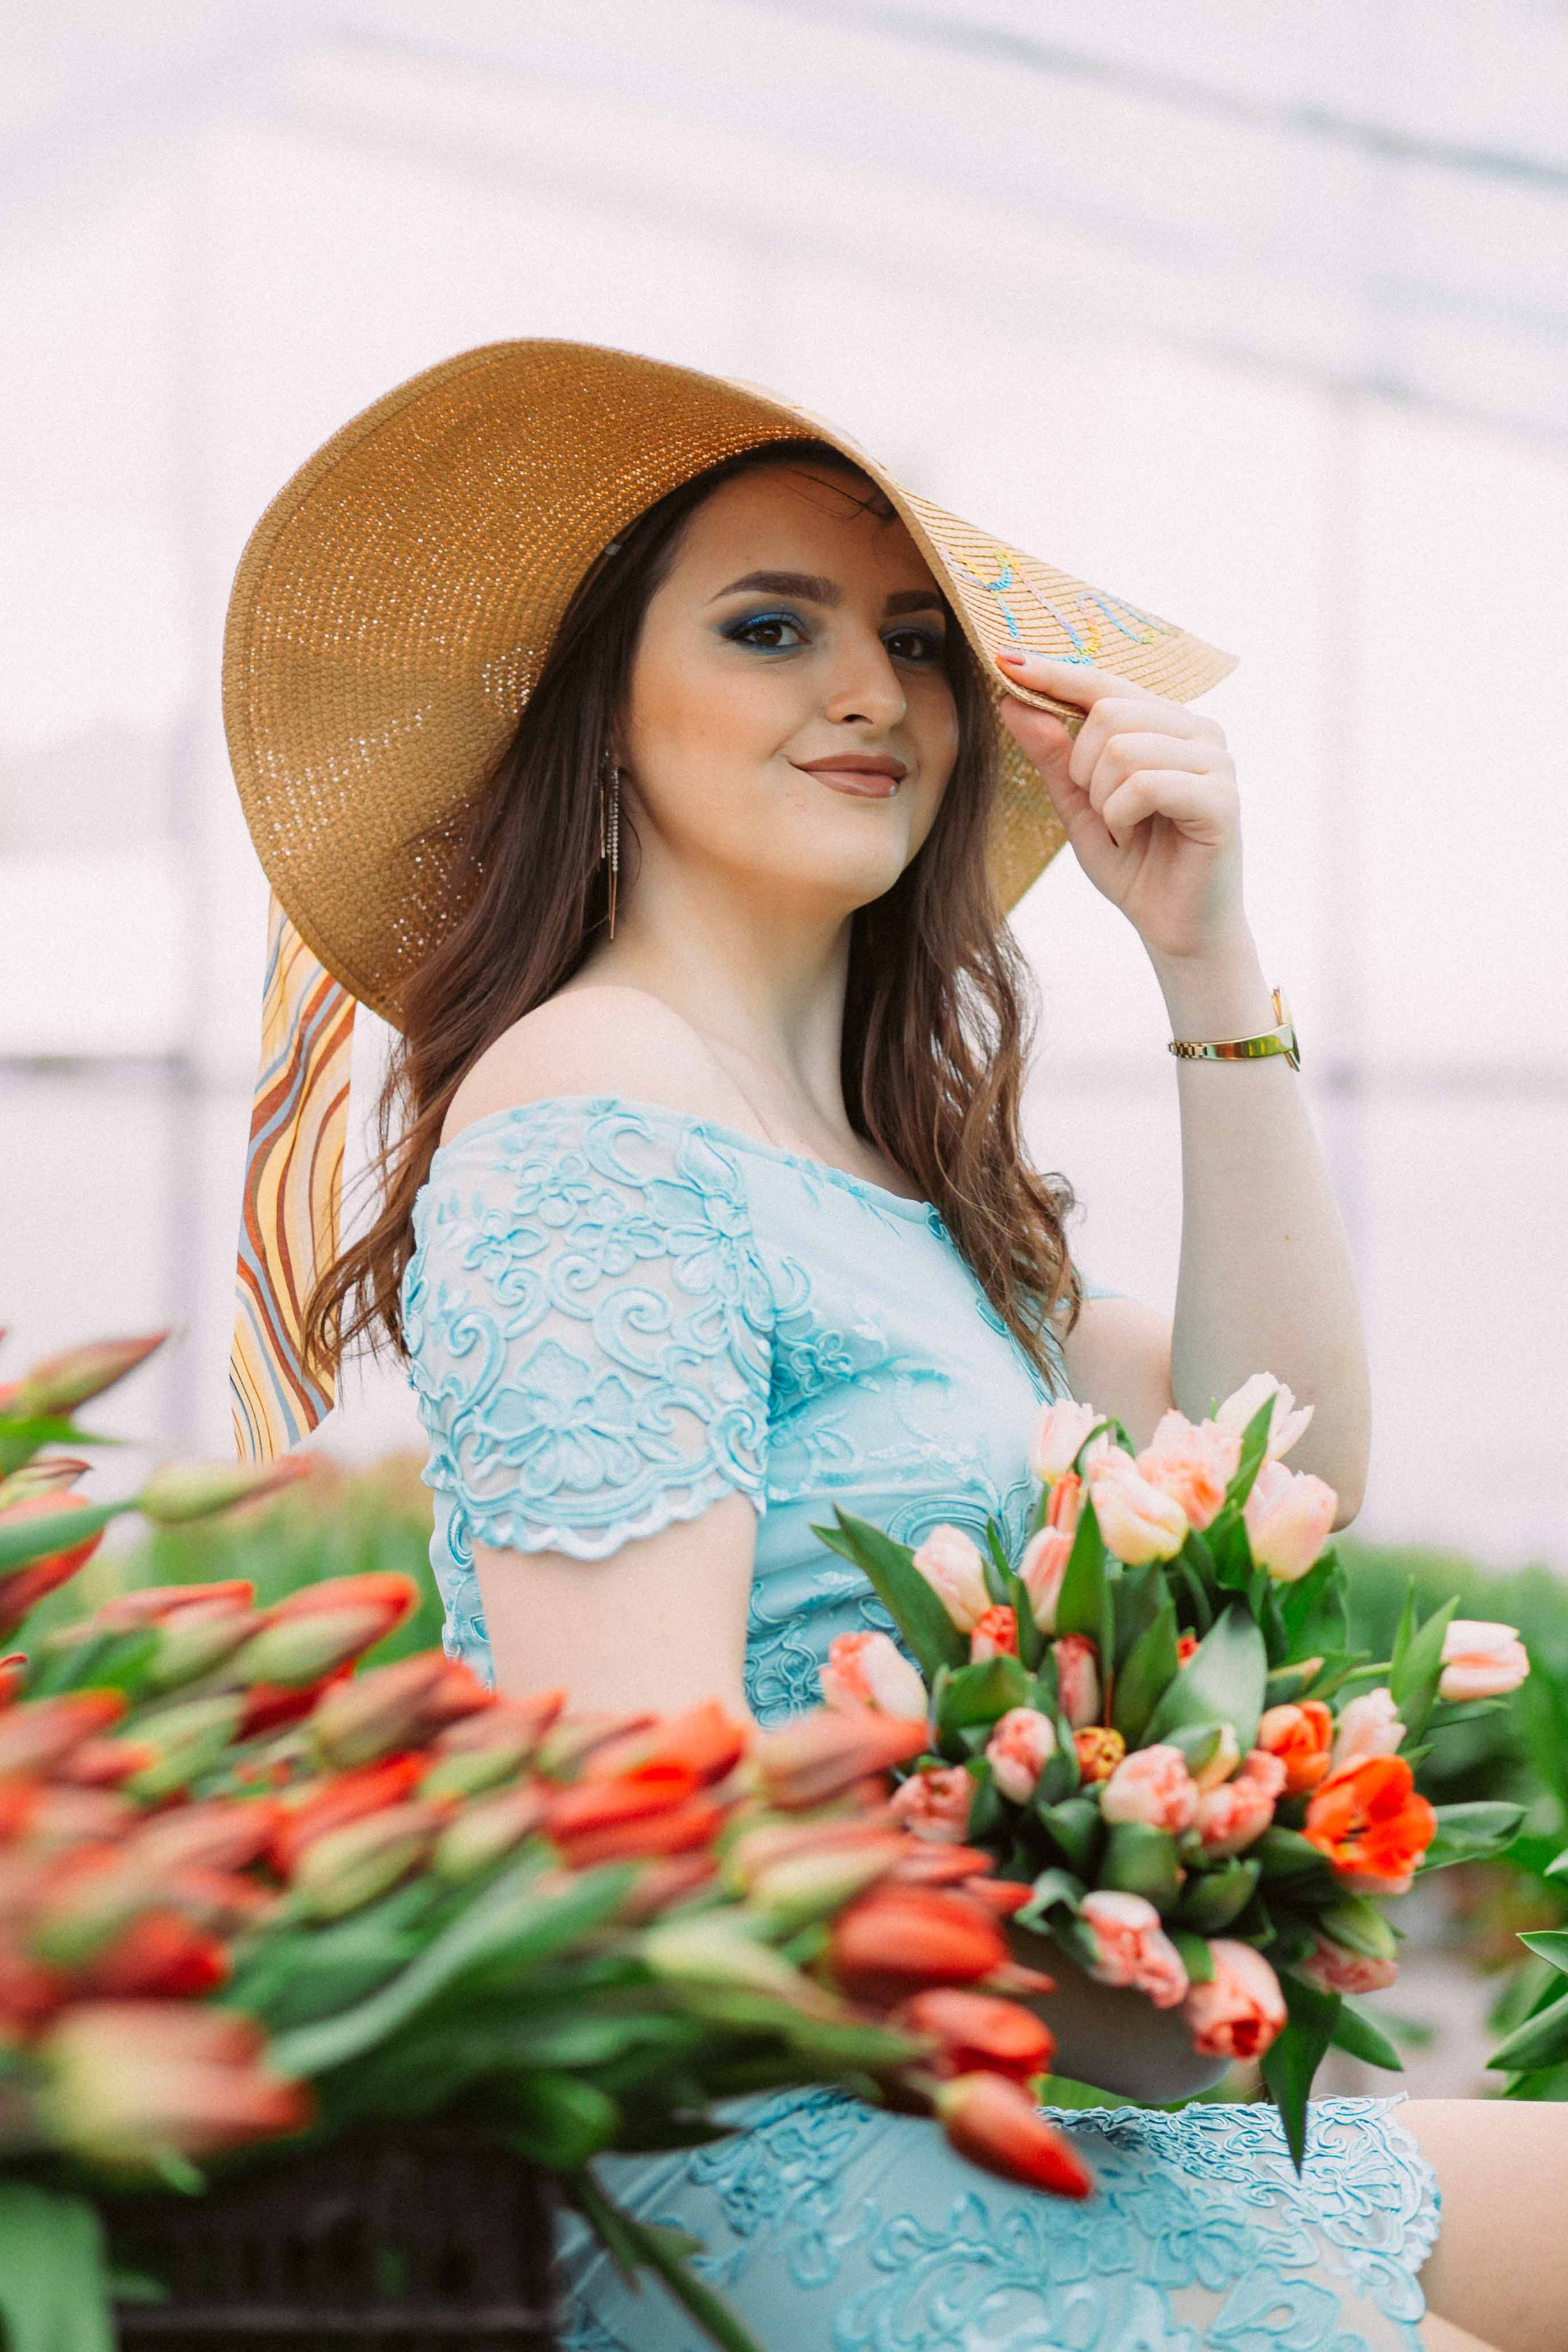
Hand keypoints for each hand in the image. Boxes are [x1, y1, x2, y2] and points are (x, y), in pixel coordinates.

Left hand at [995, 647, 1244, 966]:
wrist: (1176, 928)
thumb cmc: (1135, 864)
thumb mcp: (1080, 804)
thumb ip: (1052, 753)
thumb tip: (1013, 697)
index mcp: (1167, 723)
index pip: (1105, 682)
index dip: (1055, 673)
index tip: (1005, 660)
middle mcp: (1198, 730)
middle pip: (1108, 712)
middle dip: (1082, 767)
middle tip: (1100, 808)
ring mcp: (1216, 761)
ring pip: (1123, 747)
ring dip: (1102, 797)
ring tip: (1123, 826)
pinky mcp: (1221, 799)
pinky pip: (1144, 784)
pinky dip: (1122, 816)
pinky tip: (1135, 836)